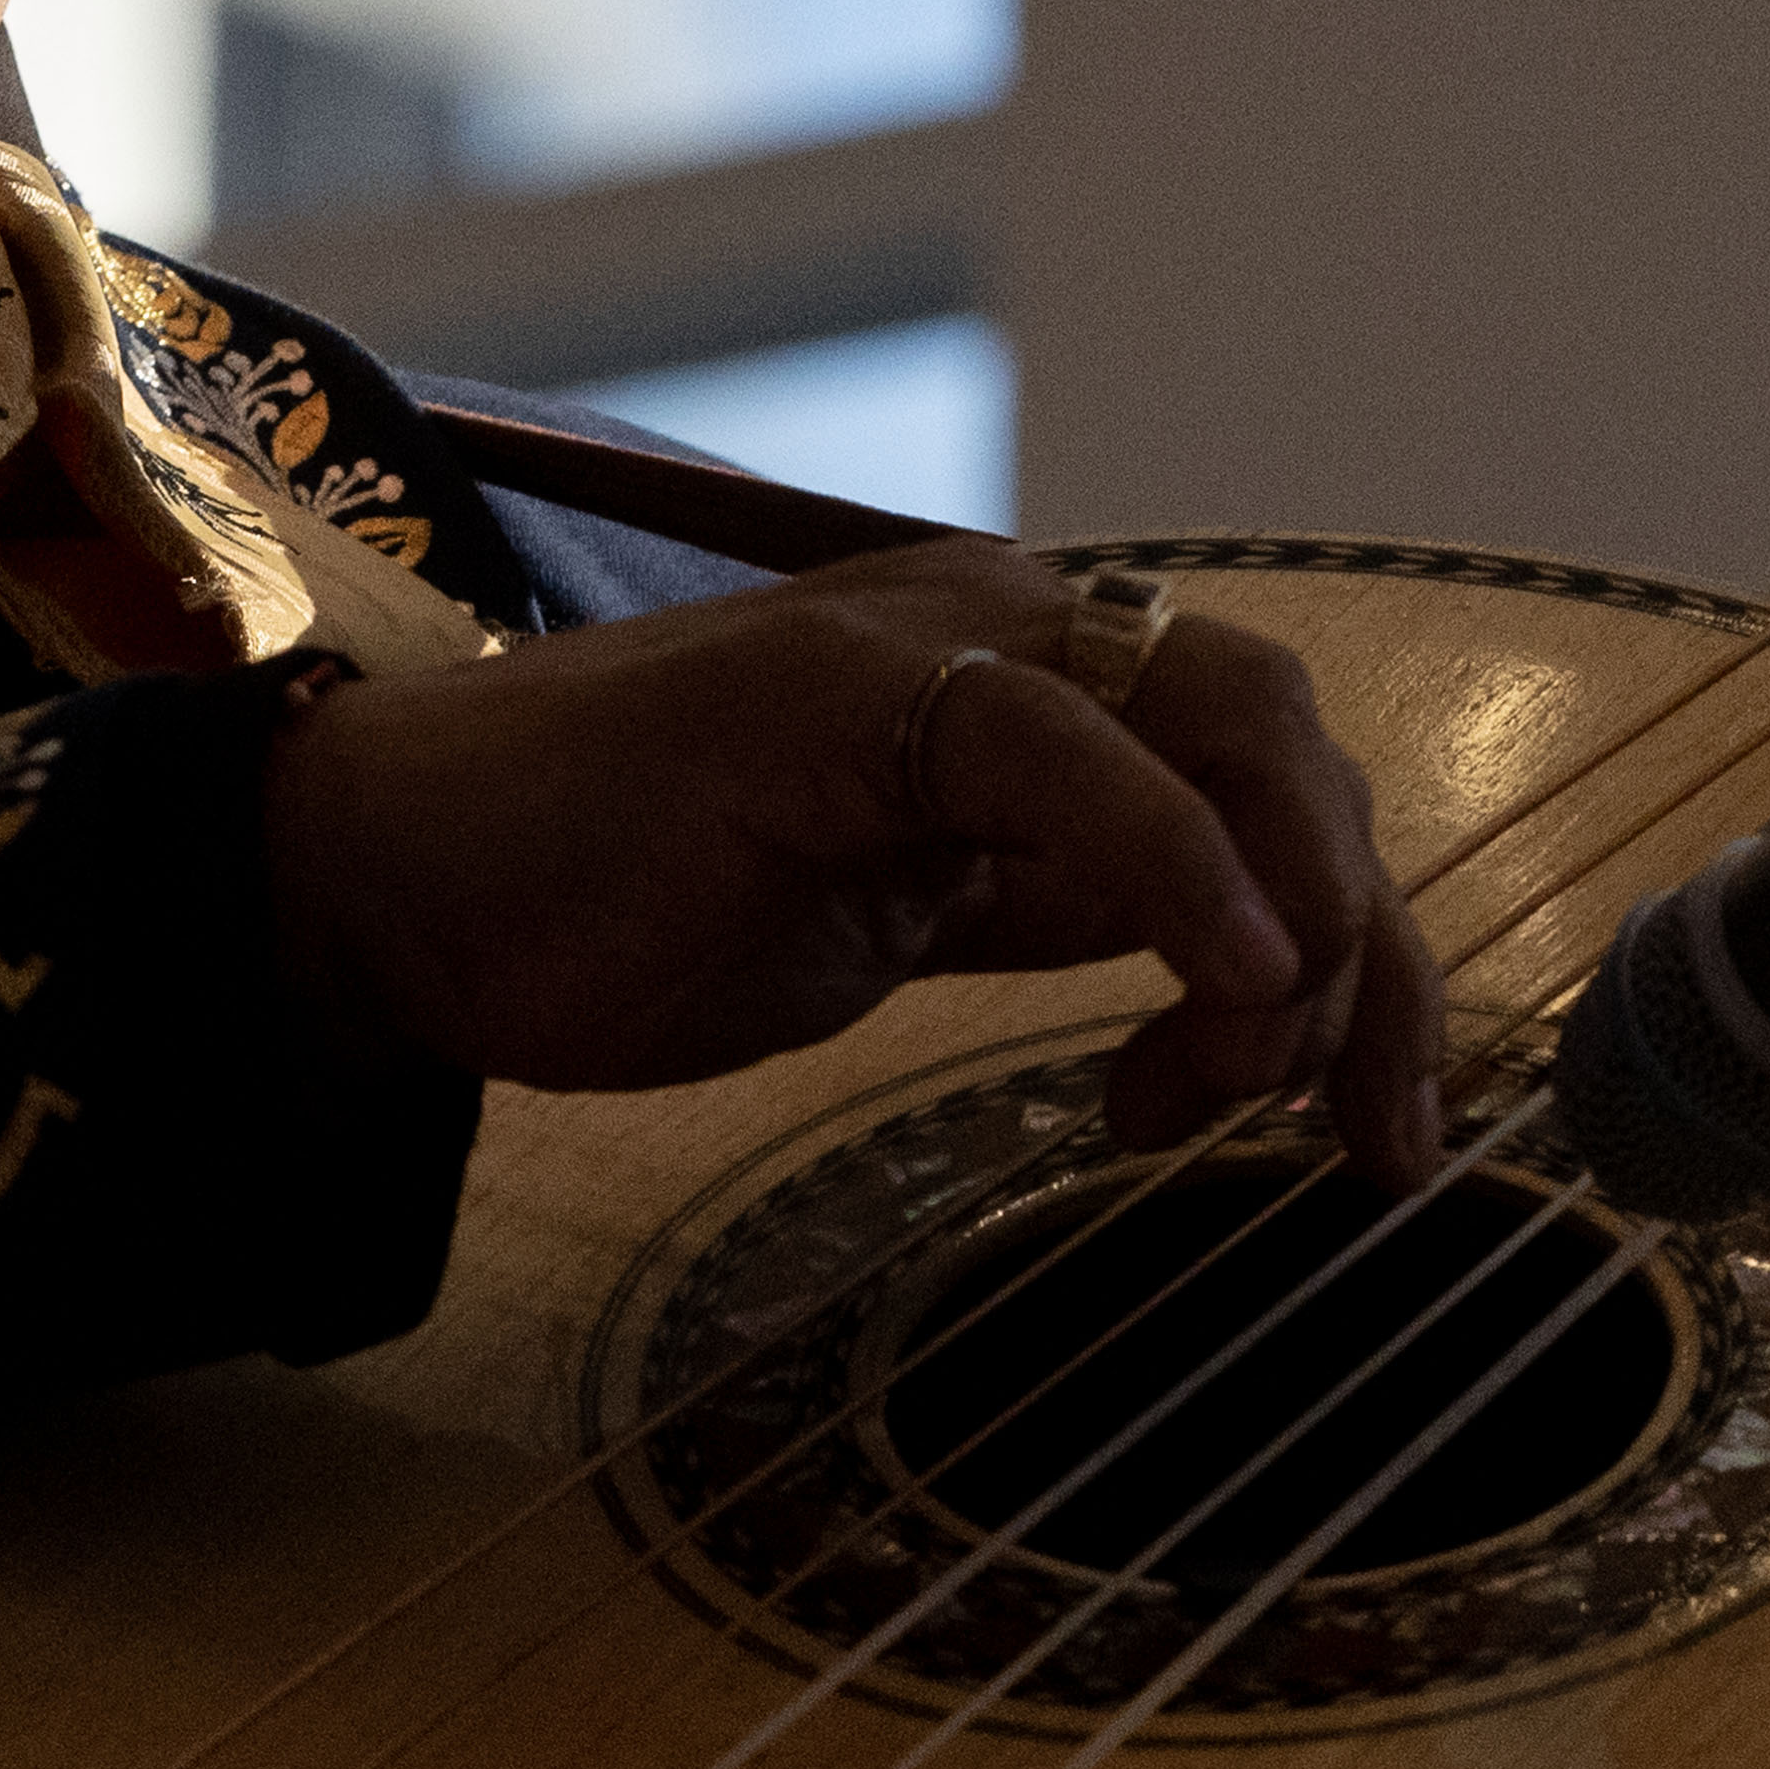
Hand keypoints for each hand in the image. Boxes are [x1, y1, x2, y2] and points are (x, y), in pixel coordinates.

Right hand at [260, 538, 1451, 1184]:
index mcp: (1029, 680)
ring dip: (1302, 915)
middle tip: (1359, 1137)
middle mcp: (1007, 631)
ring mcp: (929, 645)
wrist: (401, 889)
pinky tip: (1231, 980)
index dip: (1360, 951)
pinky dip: (1181, 858)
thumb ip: (1055, 900)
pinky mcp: (843, 695)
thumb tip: (1229, 976)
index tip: (1359, 1132)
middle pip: (1290, 736)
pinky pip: (1064, 751)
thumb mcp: (902, 913)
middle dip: (1368, 947)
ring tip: (1250, 1082)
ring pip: (1226, 720)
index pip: (1274, 774)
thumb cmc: (624, 905)